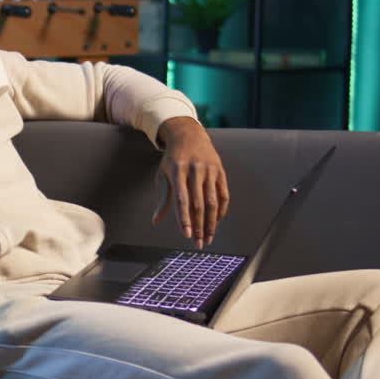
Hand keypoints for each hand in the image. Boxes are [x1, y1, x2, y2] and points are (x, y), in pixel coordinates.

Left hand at [152, 117, 229, 248]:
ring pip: (213, 201)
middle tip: (199, 243)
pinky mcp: (220, 170)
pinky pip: (223, 194)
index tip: (186, 235)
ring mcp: (209, 170)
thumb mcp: (163, 174)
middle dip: (199, 226)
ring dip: (212, 222)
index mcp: (178, 171)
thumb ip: (163, 198)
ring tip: (209, 237)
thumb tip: (156, 221)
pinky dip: (221, 209)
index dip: (184, 219)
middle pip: (199, 204)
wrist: (188, 135)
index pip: (181, 200)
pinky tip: (217, 221)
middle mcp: (195, 170)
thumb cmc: (172, 159)